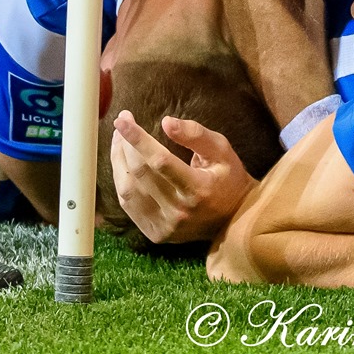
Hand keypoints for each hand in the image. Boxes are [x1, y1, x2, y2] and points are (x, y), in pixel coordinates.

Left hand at [109, 110, 257, 244]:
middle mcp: (180, 211)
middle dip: (125, 144)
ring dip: (118, 162)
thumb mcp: (222, 149)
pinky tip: (122, 164)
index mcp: (198, 188)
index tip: (123, 120)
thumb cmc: (228, 178)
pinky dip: (121, 182)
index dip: (138, 139)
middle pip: (140, 174)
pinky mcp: (156, 234)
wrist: (234, 219)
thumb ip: (195, 134)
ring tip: (119, 140)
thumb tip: (166, 122)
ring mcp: (166, 226)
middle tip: (122, 122)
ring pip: (128, 190)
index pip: (161, 161)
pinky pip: (128, 206)